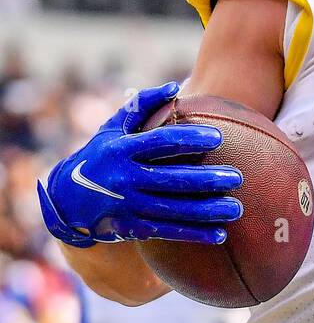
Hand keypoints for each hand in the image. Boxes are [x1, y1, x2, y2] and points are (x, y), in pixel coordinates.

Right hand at [37, 82, 242, 247]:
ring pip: (174, 210)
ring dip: (207, 211)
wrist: (67, 200)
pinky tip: (220, 235)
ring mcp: (128, 206)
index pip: (161, 142)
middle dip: (207, 180)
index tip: (219, 138)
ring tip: (236, 209)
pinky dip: (195, 234)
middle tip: (236, 177)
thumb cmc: (100, 155)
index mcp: (122, 150)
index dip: (190, 139)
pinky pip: (168, 232)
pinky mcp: (131, 228)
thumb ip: (142, 105)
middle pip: (172, 179)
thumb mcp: (113, 128)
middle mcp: (125, 178)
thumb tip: (174, 87)